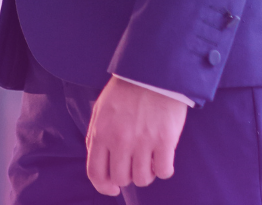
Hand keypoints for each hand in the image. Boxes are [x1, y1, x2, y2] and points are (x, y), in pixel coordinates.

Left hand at [84, 76, 187, 193]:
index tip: (112, 189)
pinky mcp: (165, 141)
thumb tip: (97, 162)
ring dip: (146, 173)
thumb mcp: (100, 110)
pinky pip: (164, 172)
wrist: (152, 72)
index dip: (103, 187)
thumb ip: (96, 136)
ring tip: (148, 159)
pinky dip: (163, 169)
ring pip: (142, 179)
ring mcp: (143, 142)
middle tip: (134, 165)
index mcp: (101, 133)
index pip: (96, 173)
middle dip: (127, 177)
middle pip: (121, 179)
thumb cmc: (126, 91)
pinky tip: (162, 157)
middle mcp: (120, 140)